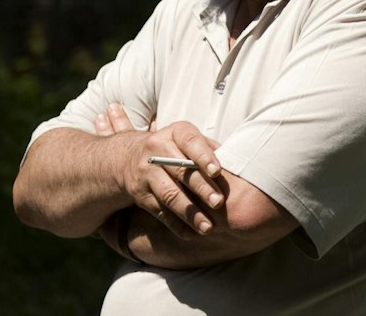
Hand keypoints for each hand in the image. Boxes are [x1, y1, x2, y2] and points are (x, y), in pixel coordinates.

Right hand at [103, 104, 228, 240]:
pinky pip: (159, 211)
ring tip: (207, 227)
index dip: (204, 157)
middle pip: (181, 170)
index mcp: (175, 132)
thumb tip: (237, 163)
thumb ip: (209, 149)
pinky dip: (175, 224)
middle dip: (201, 188)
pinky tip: (190, 234)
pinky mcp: (139, 194)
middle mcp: (157, 150)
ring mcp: (146, 172)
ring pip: (169, 194)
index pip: (191, 141)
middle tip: (218, 203)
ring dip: (189, 212)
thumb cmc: (174, 149)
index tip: (217, 172)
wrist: (128, 158)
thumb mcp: (187, 140)